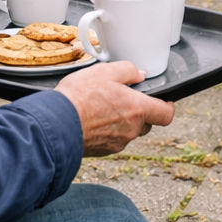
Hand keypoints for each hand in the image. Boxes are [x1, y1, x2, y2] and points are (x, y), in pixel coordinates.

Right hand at [56, 62, 175, 155]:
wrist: (54, 124)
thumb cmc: (79, 98)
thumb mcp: (105, 71)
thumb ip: (128, 70)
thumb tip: (140, 74)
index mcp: (137, 109)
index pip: (166, 114)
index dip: (167, 106)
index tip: (163, 100)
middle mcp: (131, 130)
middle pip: (146, 123)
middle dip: (138, 111)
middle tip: (121, 98)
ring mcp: (117, 143)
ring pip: (128, 131)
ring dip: (121, 121)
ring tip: (101, 107)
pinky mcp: (102, 151)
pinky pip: (112, 139)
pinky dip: (107, 130)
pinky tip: (92, 119)